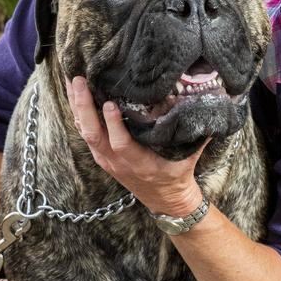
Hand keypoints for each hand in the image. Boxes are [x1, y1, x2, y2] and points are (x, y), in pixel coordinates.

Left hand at [66, 75, 207, 214]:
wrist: (165, 200)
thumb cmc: (177, 175)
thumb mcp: (188, 156)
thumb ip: (196, 134)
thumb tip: (208, 105)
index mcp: (139, 163)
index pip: (120, 144)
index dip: (113, 124)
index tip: (109, 103)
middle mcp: (117, 161)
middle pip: (93, 134)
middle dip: (84, 107)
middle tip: (80, 81)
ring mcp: (105, 158)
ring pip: (84, 131)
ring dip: (77, 106)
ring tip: (72, 80)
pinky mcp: (100, 154)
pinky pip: (85, 132)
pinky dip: (78, 112)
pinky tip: (74, 94)